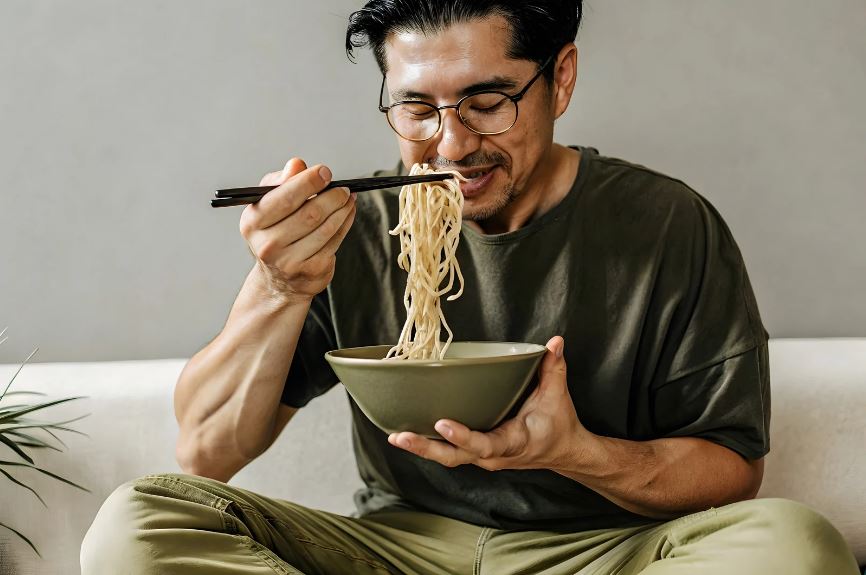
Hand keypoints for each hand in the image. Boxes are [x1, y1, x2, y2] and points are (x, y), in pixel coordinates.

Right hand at [239, 158, 355, 303]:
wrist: (278, 279)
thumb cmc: (274, 232)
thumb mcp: (268, 203)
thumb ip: (282, 181)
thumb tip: (297, 165)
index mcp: (253, 223)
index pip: (284, 199)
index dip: (308, 182)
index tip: (324, 172)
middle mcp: (268, 245)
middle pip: (310, 214)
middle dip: (332, 196)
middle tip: (342, 188)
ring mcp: (289, 261)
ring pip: (326, 228)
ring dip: (342, 209)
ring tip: (347, 197)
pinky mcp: (311, 271)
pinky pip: (334, 241)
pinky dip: (345, 223)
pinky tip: (347, 212)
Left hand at [388, 336, 592, 471]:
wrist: (563, 452)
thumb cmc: (558, 424)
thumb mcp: (557, 395)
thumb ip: (553, 367)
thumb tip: (554, 342)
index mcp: (515, 441)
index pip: (486, 444)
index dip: (464, 437)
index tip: (442, 424)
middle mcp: (495, 456)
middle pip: (456, 456)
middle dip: (427, 448)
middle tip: (401, 436)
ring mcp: (483, 458)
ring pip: (449, 457)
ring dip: (422, 448)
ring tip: (396, 435)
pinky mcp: (476, 453)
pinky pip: (450, 452)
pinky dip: (428, 445)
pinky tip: (406, 433)